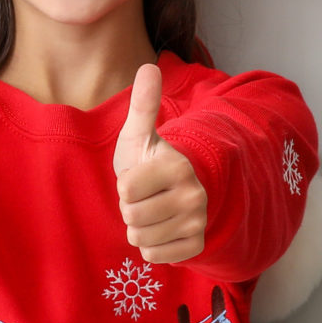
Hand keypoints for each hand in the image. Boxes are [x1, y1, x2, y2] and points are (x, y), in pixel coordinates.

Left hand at [116, 63, 207, 263]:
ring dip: (138, 228)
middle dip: (130, 208)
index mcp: (177, 167)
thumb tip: (149, 66)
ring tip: (151, 211)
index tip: (137, 177)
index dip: (124, 185)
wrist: (176, 190)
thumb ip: (143, 104)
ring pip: (141, 238)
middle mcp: (193, 196)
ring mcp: (197, 222)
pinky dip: (151, 246)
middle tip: (144, 196)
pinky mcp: (196, 245)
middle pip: (132, 217)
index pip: (126, 190)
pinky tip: (160, 228)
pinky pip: (155, 256)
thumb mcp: (139, 133)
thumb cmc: (149, 160)